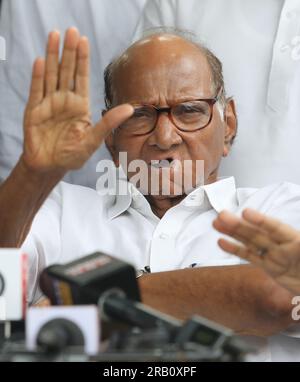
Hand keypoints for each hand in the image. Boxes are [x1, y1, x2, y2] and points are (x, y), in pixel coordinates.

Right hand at [22, 28, 132, 174]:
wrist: (50, 166)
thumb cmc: (72, 155)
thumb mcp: (93, 140)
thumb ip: (108, 123)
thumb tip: (130, 108)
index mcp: (80, 106)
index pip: (81, 78)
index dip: (82, 60)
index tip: (84, 41)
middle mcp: (65, 101)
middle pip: (66, 71)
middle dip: (69, 52)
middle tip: (71, 31)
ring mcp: (48, 104)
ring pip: (51, 75)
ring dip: (52, 56)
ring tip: (54, 36)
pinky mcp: (34, 110)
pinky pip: (36, 90)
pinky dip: (38, 76)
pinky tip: (40, 60)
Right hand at [213, 209, 299, 294]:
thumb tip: (288, 243)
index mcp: (297, 242)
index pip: (277, 229)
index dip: (262, 221)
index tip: (247, 213)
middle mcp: (284, 246)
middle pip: (259, 234)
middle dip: (240, 225)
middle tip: (222, 215)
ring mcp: (275, 257)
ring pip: (251, 243)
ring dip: (233, 233)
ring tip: (216, 223)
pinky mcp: (270, 268)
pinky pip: (250, 257)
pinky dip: (235, 250)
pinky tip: (222, 242)